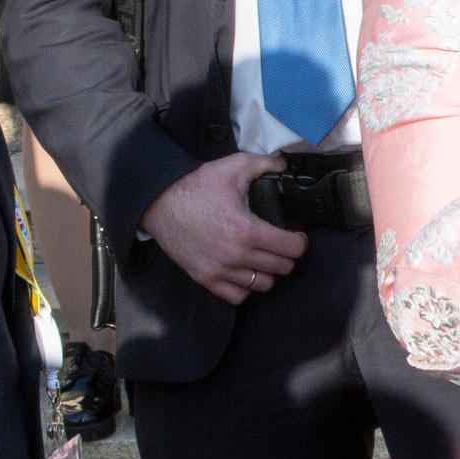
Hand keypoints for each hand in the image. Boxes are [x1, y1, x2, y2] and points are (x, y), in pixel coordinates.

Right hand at [140, 152, 308, 304]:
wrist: (158, 203)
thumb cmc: (195, 186)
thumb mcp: (234, 166)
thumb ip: (265, 163)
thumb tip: (284, 162)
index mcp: (248, 230)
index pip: (292, 249)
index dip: (300, 242)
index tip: (297, 236)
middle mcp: (236, 255)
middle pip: (282, 268)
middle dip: (287, 255)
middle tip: (283, 245)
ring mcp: (220, 269)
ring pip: (262, 284)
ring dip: (269, 272)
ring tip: (266, 258)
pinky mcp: (204, 277)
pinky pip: (237, 296)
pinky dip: (246, 287)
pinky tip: (246, 272)